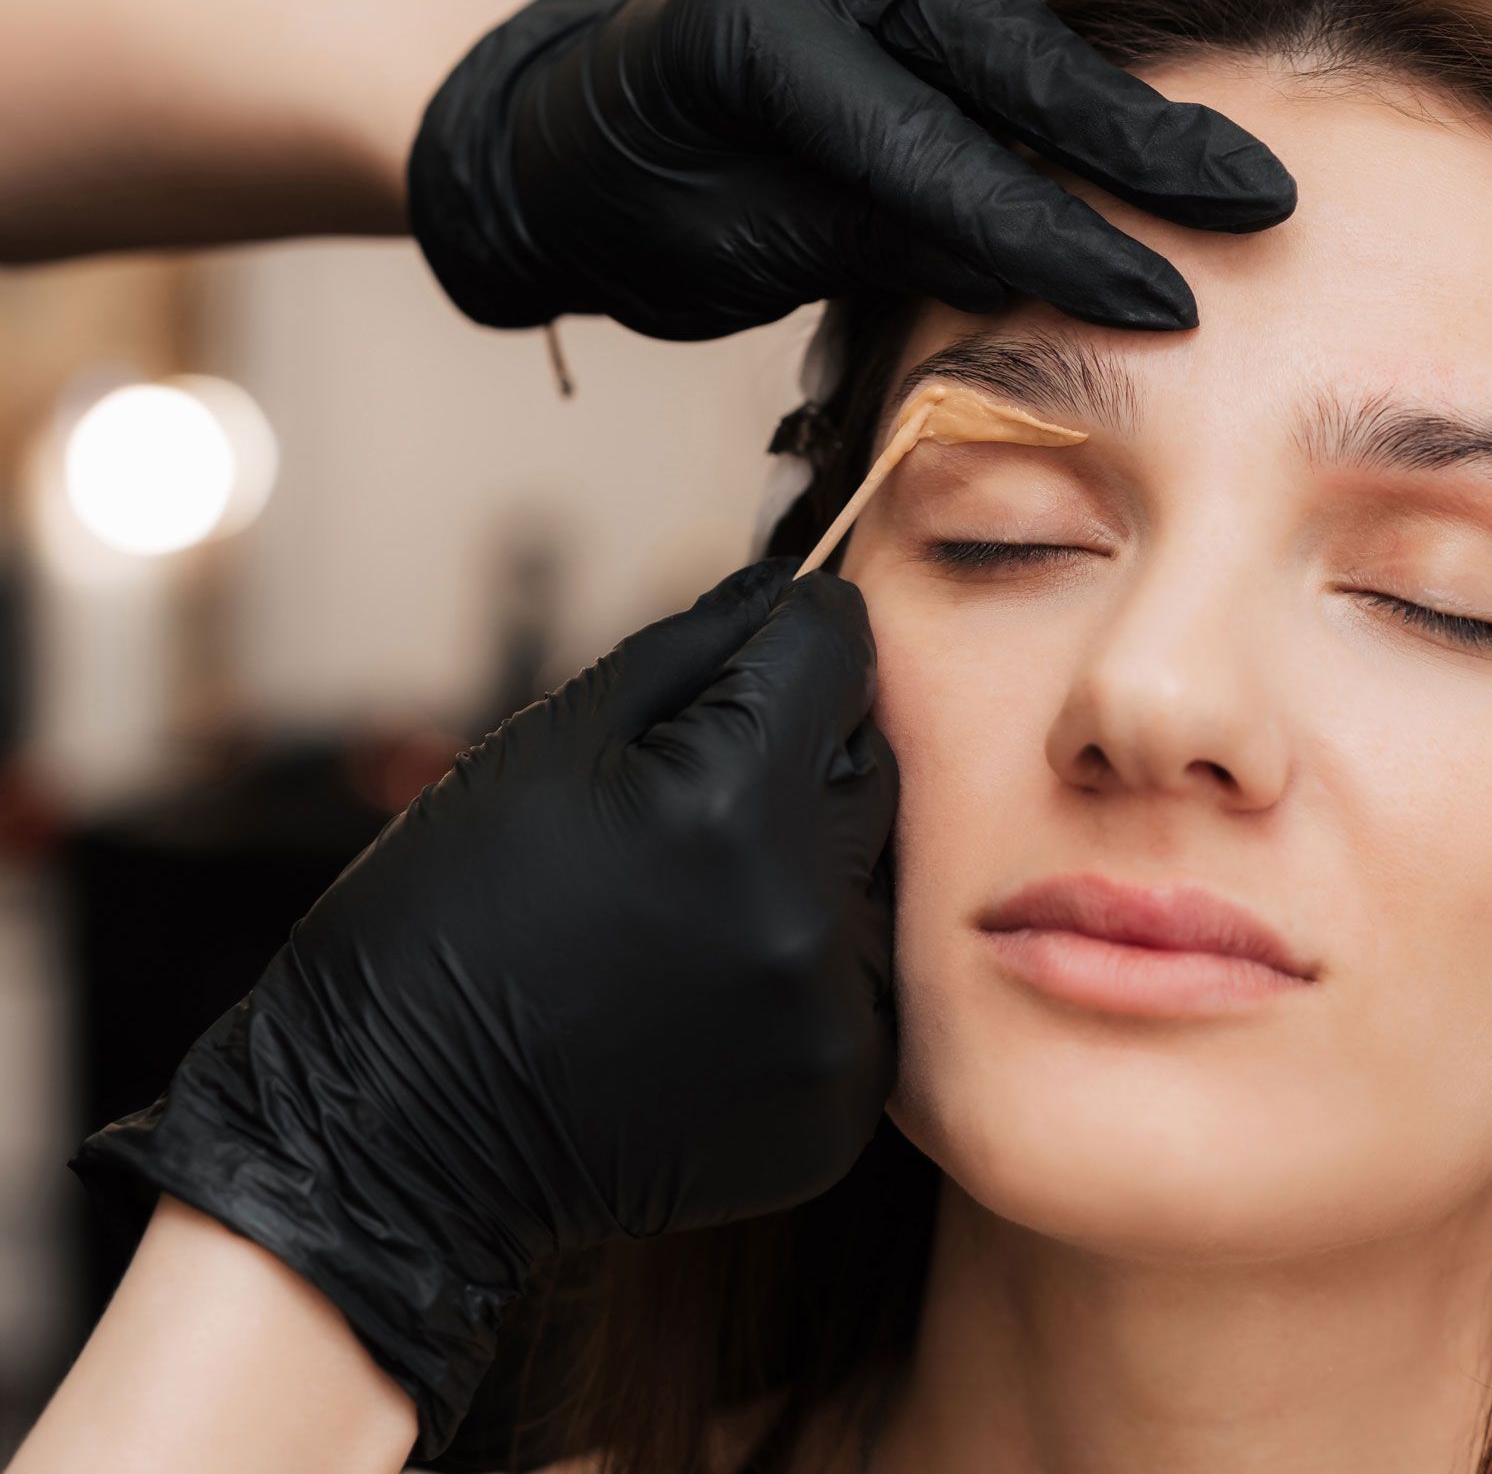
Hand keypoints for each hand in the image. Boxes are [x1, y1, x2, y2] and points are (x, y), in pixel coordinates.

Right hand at [72, 557, 898, 1455]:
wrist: (391, 1132)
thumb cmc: (446, 917)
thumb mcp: (547, 743)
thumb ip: (694, 647)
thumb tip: (794, 585)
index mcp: (729, 802)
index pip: (837, 650)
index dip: (791, 641)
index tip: (756, 661)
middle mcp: (803, 913)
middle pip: (868, 766)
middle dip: (797, 763)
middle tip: (687, 817)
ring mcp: (828, 1021)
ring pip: (873, 881)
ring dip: (808, 874)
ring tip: (684, 920)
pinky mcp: (837, 1104)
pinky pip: (859, 989)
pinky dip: (803, 976)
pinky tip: (704, 997)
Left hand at [408, 0, 1325, 340]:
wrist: (565, 145)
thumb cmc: (643, 214)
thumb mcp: (743, 251)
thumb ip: (879, 233)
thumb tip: (1024, 252)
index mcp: (763, 50)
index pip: (933, 160)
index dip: (1047, 239)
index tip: (1160, 305)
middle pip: (1005, 46)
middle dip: (1133, 129)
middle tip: (1256, 193)